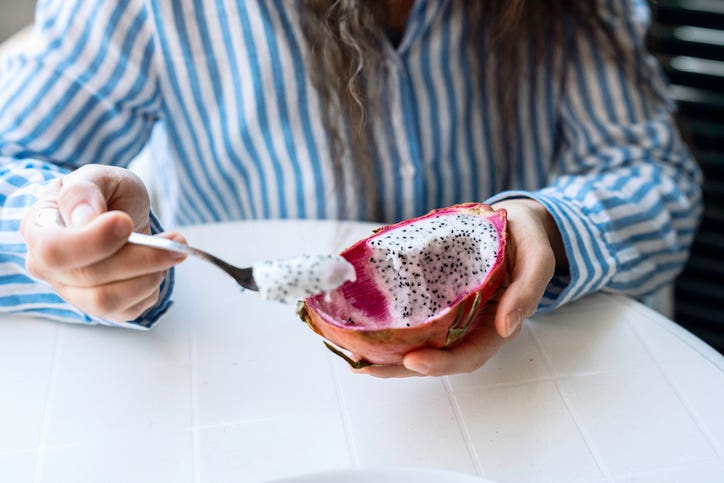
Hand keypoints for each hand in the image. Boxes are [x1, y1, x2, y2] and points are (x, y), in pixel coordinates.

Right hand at [20, 165, 186, 322]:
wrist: (119, 212)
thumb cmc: (104, 193)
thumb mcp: (97, 177)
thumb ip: (84, 191)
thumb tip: (84, 218)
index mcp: (38, 229)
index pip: (54, 251)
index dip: (93, 241)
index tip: (125, 222)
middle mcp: (47, 268)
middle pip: (90, 277)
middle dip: (140, 257)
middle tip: (175, 240)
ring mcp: (72, 291)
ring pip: (107, 301)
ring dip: (150, 275)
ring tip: (171, 252)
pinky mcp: (102, 307)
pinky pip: (128, 309)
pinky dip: (152, 287)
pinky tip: (158, 265)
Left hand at [358, 199, 564, 376]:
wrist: (514, 222)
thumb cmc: (527, 239)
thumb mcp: (538, 257)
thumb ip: (528, 289)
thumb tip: (506, 327)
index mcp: (496, 323)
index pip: (469, 354)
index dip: (442, 362)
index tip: (413, 360)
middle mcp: (470, 324)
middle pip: (436, 355)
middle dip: (401, 365)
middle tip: (366, 365)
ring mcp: (449, 311)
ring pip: (419, 341)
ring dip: (387, 352)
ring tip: (354, 354)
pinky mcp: (433, 296)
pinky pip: (410, 316)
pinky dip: (386, 323)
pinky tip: (360, 323)